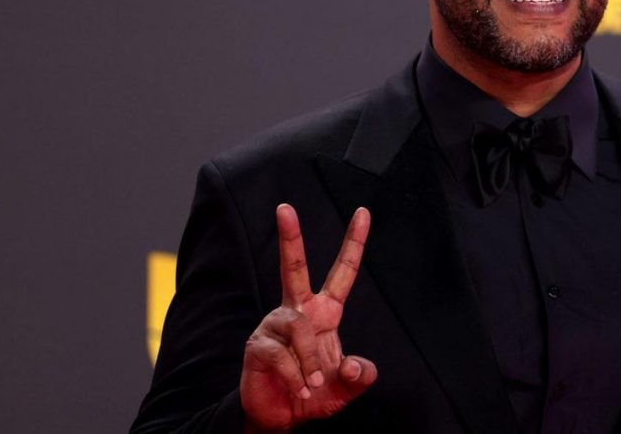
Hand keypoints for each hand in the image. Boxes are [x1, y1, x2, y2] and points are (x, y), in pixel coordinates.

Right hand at [241, 204, 376, 431]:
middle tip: (285, 207)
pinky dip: (296, 376)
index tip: (363, 212)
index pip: (343, 272)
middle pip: (294, 266)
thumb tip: (356, 366)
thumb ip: (359, 376)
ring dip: (310, 361)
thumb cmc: (315, 393)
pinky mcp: (258, 345)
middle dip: (290, 237)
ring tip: (313, 384)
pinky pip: (282, 355)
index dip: (354, 243)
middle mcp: (298, 311)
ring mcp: (275, 325)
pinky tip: (300, 389)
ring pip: (299, 328)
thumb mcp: (346, 386)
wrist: (282, 418)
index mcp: (324, 312)